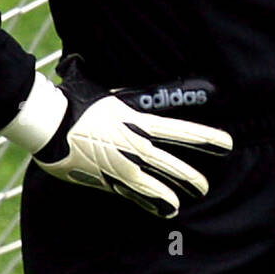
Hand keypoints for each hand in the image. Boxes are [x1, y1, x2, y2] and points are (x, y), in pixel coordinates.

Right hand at [2, 58, 231, 216]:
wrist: (48, 123)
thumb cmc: (73, 100)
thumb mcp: (99, 88)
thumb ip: (110, 83)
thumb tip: (90, 62)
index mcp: (137, 121)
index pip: (179, 131)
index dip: (205, 138)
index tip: (226, 144)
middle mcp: (133, 144)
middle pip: (168, 163)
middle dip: (188, 175)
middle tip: (205, 187)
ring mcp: (119, 164)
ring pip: (150, 183)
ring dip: (167, 194)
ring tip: (182, 204)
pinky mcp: (103, 179)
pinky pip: (129, 194)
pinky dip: (146, 203)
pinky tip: (160, 211)